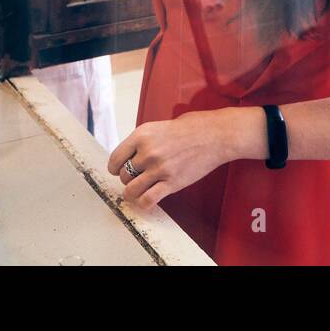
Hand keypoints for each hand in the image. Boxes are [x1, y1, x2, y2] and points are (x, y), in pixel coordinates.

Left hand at [107, 108, 256, 210]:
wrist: (214, 135)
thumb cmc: (190, 128)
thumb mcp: (159, 127)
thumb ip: (142, 141)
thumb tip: (130, 157)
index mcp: (141, 135)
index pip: (115, 158)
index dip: (115, 167)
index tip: (118, 170)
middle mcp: (147, 152)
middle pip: (123, 175)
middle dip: (128, 178)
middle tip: (137, 178)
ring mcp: (159, 169)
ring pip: (131, 190)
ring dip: (133, 193)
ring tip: (138, 192)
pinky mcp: (172, 183)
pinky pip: (148, 200)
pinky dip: (143, 203)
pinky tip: (146, 200)